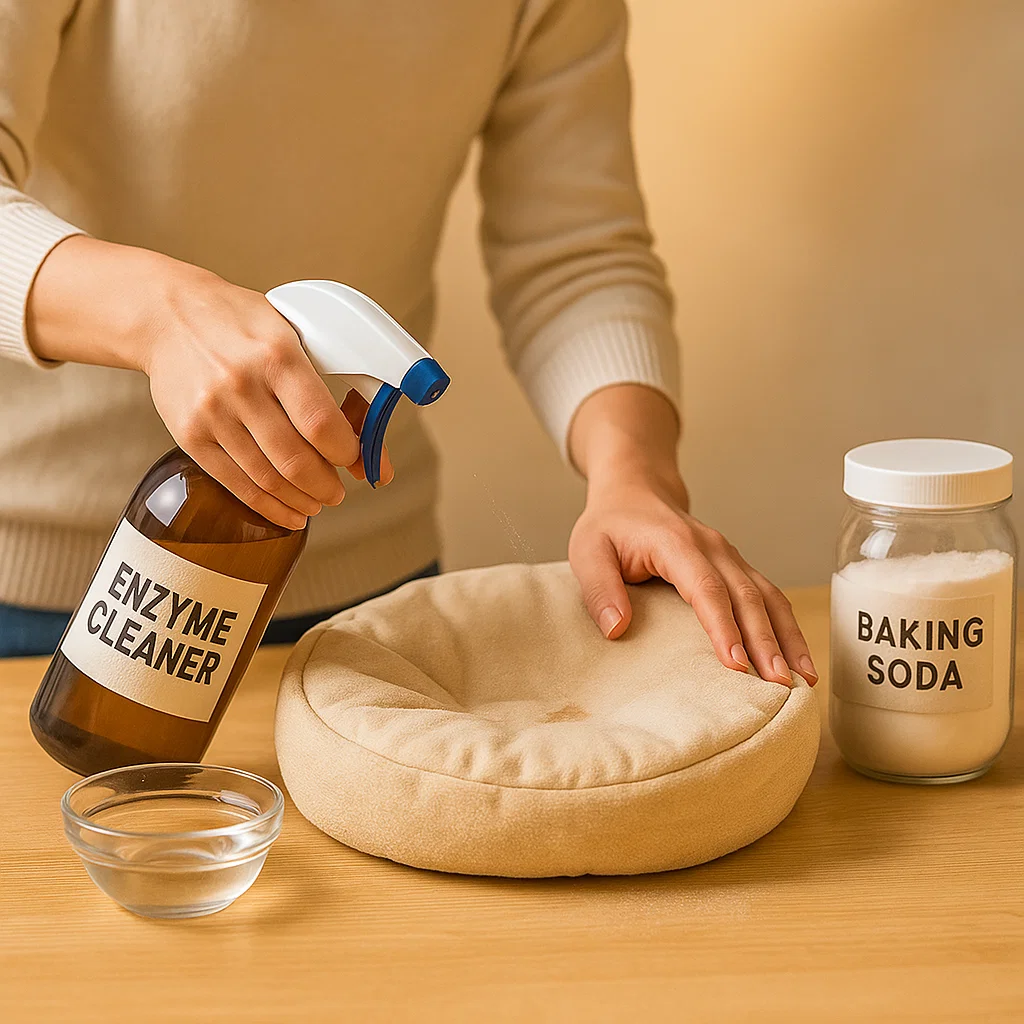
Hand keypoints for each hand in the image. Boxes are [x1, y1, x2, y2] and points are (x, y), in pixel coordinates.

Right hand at [28, 236, 392, 528]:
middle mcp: (241, 384)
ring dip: (301, 500)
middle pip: (295, 460)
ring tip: (317, 502)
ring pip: (267, 478)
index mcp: (276, 355)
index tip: (354, 458)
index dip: (346, 452)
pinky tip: (288, 512)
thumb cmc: (239, 323)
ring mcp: (211, 413)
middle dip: (326, 486)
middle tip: (338, 491)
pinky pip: (235, 484)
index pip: (320, 423)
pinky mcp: (189, 435)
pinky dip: (268, 506)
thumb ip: (328, 382)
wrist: (166, 315)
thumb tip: (367, 440)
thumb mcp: (291, 332)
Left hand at [567, 385, 816, 686]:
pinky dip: (786, 628)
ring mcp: (730, 556)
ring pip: (768, 597)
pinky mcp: (737, 568)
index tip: (736, 664)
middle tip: (778, 684)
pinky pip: (769, 597)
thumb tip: (617, 628)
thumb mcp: (588, 550)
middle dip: (765, 642)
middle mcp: (713, 548)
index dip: (723, 626)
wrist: (637, 490)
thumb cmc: (610, 525)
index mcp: (676, 544)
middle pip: (747, 597)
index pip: (706, 588)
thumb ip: (599, 588)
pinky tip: (796, 659)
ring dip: (787, 637)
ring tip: (802, 679)